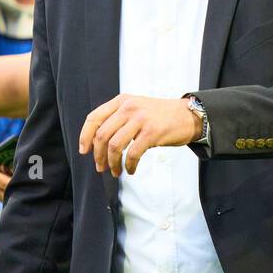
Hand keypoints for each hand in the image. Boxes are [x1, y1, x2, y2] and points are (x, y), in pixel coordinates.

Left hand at [78, 94, 202, 176]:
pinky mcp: (152, 132)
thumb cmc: (160, 116)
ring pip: (114, 145)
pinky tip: (130, 170)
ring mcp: (140, 119)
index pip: (94, 117)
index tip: (83, 151)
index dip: (85, 136)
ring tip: (115, 171)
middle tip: (100, 167)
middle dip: (98, 155)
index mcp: (121, 101)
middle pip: (102, 135)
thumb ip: (118, 118)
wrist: (188, 115)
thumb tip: (97, 141)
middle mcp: (128, 108)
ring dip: (112, 163)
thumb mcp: (136, 107)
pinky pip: (132, 153)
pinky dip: (129, 165)